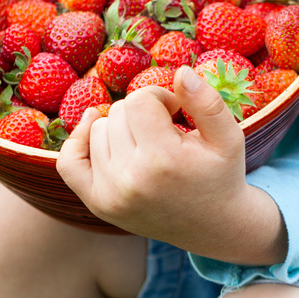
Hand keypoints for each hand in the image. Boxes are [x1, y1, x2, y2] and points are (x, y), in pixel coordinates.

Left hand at [57, 67, 287, 265]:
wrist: (212, 227)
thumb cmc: (221, 174)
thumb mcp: (229, 136)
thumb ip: (207, 101)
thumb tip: (180, 70)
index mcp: (163, 160)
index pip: (139, 100)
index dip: (159, 98)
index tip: (176, 112)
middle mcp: (130, 180)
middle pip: (118, 112)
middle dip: (142, 113)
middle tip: (165, 131)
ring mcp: (109, 195)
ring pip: (98, 129)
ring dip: (121, 128)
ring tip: (147, 145)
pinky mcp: (97, 204)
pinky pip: (69, 160)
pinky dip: (80, 139)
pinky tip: (96, 127)